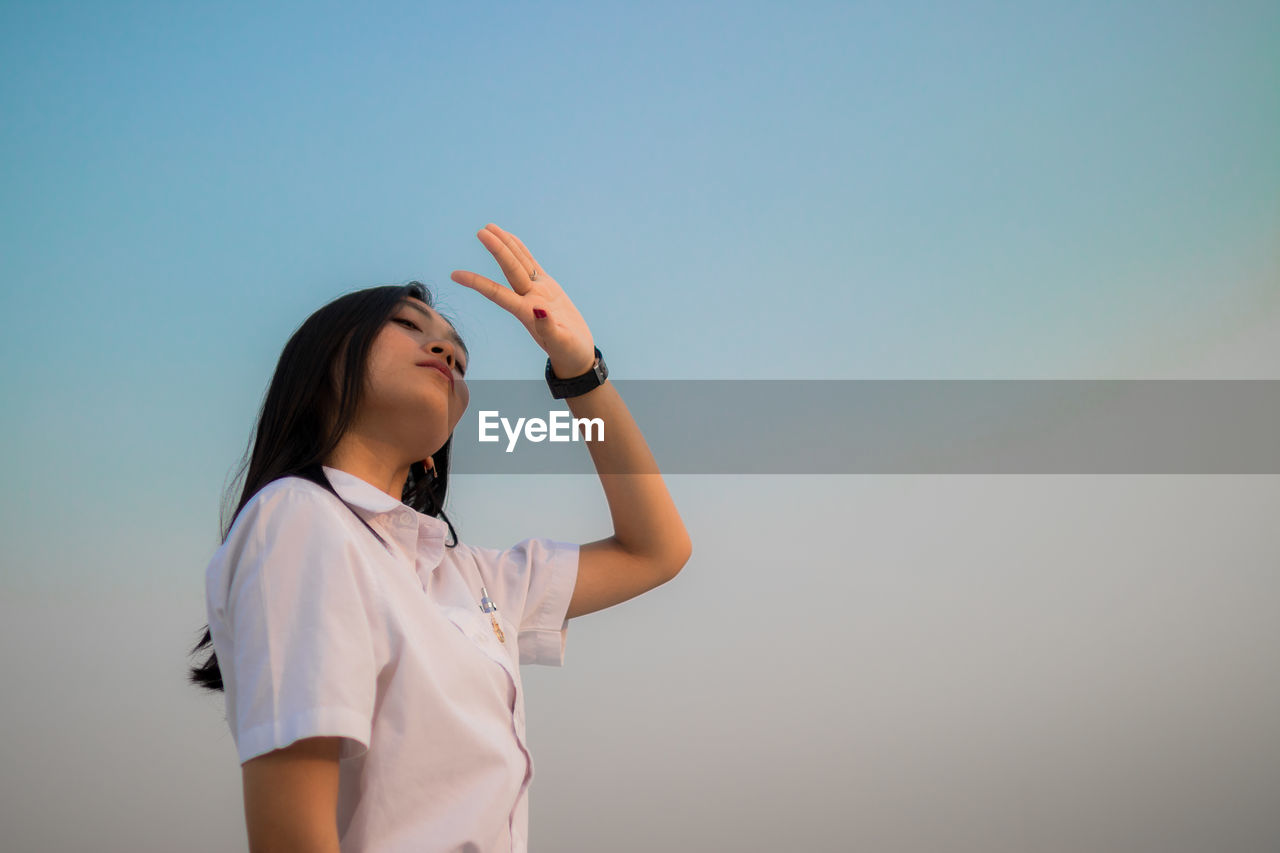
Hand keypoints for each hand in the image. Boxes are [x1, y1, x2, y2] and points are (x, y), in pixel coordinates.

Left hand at [450, 224, 596, 376]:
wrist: (575, 355)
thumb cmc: (568, 352)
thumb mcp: (561, 343)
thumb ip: (549, 329)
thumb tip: (538, 310)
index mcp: (526, 313)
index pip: (497, 294)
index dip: (477, 283)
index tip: (455, 275)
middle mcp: (528, 299)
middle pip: (510, 270)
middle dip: (497, 250)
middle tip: (481, 231)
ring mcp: (537, 291)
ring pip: (518, 263)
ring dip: (505, 245)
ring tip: (489, 227)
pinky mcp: (547, 287)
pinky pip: (531, 265)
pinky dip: (521, 251)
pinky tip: (510, 240)